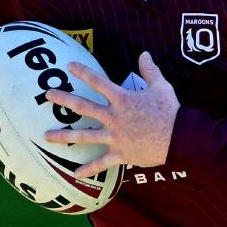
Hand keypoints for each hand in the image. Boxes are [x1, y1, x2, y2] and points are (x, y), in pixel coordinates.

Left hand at [43, 51, 179, 176]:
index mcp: (121, 99)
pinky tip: (75, 174)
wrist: (180, 137)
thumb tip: (144, 53)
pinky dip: (89, 170)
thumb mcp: (161, 86)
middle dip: (63, 100)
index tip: (68, 66)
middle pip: (82, 107)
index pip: (97, 81)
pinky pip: (101, 163)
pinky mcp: (120, 153)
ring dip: (63, 136)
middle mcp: (113, 117)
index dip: (82, 72)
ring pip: (83, 136)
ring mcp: (114, 136)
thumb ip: (150, 70)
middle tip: (47, 95)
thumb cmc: (170, 111)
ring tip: (46, 136)